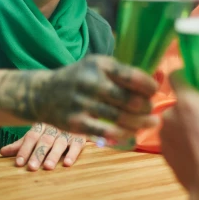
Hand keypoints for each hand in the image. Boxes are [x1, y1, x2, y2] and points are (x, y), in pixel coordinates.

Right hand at [0, 55, 158, 140]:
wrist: (42, 94)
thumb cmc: (79, 79)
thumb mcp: (97, 66)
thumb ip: (121, 73)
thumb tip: (155, 81)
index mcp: (99, 65)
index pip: (132, 76)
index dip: (149, 87)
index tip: (155, 92)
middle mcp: (91, 82)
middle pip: (130, 100)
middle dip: (147, 107)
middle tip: (153, 111)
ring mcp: (82, 103)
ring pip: (121, 118)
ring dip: (141, 123)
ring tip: (151, 123)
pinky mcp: (76, 123)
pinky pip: (107, 132)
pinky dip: (123, 134)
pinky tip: (132, 134)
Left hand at [0, 123, 87, 170]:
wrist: (77, 112)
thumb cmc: (52, 129)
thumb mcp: (36, 134)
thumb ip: (21, 144)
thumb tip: (2, 152)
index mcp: (41, 126)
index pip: (31, 137)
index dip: (24, 149)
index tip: (19, 163)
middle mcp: (54, 127)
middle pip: (44, 141)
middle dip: (37, 154)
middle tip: (31, 167)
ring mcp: (68, 131)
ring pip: (60, 143)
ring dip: (53, 155)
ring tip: (47, 167)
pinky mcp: (81, 136)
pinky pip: (77, 145)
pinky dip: (72, 154)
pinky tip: (67, 163)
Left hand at [160, 71, 198, 192]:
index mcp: (187, 101)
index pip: (176, 75)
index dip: (187, 76)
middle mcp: (170, 115)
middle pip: (180, 101)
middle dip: (193, 104)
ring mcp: (164, 135)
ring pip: (175, 121)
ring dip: (186, 123)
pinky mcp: (164, 153)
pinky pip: (172, 139)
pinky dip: (182, 141)